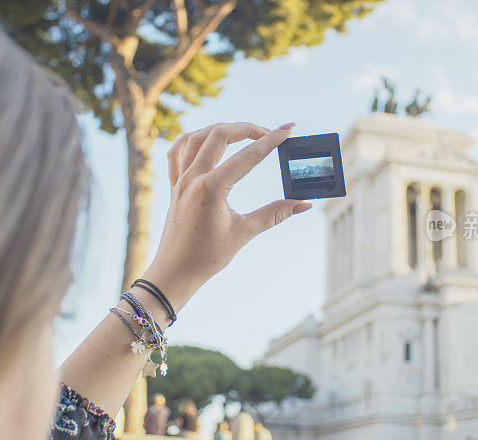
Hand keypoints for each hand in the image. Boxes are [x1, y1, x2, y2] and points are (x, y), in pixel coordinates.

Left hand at [141, 122, 311, 310]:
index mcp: (211, 189)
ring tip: (243, 132)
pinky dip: (192, 139)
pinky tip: (205, 139)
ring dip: (221, 129)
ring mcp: (180, 179)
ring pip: (197, 136)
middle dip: (248, 128)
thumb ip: (275, 214)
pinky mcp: (174, 185)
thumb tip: (303, 205)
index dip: (271, 141)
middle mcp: (193, 178)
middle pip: (220, 134)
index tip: (288, 131)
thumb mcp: (244, 232)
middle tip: (269, 133)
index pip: (247, 156)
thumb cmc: (207, 256)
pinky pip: (177, 151)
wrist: (175, 272)